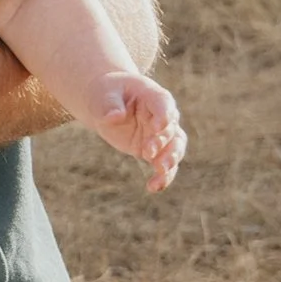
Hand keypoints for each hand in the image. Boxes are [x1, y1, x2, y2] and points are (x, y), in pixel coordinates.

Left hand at [85, 71, 185, 188]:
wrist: (106, 104)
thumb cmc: (107, 94)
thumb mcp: (104, 95)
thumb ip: (110, 105)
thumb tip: (114, 117)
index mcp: (153, 96)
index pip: (164, 105)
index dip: (163, 117)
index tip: (156, 128)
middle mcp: (163, 116)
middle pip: (171, 130)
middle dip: (162, 142)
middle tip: (148, 152)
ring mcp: (162, 135)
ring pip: (175, 149)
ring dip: (170, 161)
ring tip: (160, 172)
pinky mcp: (155, 151)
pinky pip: (164, 165)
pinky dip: (162, 177)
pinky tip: (153, 187)